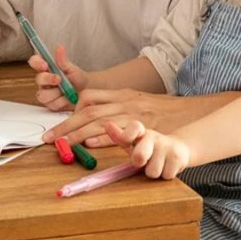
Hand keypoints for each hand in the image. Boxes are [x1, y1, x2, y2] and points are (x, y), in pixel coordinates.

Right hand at [29, 44, 86, 110]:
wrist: (85, 91)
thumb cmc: (76, 78)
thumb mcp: (71, 68)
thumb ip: (63, 60)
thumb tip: (59, 47)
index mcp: (46, 68)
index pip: (34, 62)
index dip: (36, 63)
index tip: (45, 65)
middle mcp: (43, 81)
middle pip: (38, 79)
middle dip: (48, 79)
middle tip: (59, 79)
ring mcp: (45, 93)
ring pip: (43, 94)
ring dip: (56, 93)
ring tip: (68, 91)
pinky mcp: (50, 104)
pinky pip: (51, 104)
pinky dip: (62, 102)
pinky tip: (68, 98)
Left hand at [43, 87, 204, 146]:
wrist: (191, 112)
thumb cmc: (164, 111)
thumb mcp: (138, 103)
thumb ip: (118, 109)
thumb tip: (96, 126)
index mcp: (122, 95)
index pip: (89, 97)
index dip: (72, 110)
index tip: (61, 125)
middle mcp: (125, 102)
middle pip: (88, 111)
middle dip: (66, 125)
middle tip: (49, 138)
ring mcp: (134, 115)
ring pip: (99, 121)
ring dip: (77, 133)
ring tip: (62, 144)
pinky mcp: (145, 127)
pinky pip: (120, 133)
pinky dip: (104, 138)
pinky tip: (91, 144)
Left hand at [103, 119, 190, 179]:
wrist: (179, 149)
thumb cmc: (150, 147)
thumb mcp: (135, 142)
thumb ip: (120, 136)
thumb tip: (107, 125)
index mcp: (141, 132)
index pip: (134, 127)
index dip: (127, 134)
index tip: (126, 140)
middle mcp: (154, 137)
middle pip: (140, 155)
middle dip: (138, 162)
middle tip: (142, 161)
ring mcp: (167, 146)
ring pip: (152, 171)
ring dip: (154, 172)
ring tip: (157, 164)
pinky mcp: (178, 157)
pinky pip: (166, 176)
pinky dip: (165, 175)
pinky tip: (167, 166)